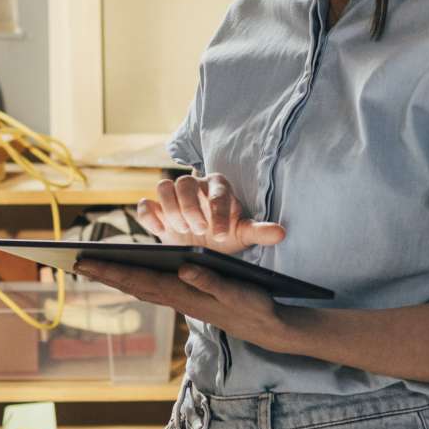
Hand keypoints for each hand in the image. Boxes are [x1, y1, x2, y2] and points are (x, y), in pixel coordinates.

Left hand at [77, 261, 285, 347]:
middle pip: (133, 284)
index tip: (86, 262)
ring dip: (116, 276)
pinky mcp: (189, 299)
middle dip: (104, 272)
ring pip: (141, 287)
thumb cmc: (254, 306)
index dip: (112, 270)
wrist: (270, 327)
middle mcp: (178, 299)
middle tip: (75, 262)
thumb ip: (209, 281)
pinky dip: (135, 279)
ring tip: (93, 266)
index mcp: (184, 295)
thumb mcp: (236, 292)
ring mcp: (182, 300)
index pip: (140, 280)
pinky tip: (127, 274)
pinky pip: (154, 288)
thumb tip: (183, 268)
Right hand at [134, 173, 285, 255]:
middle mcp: (194, 187)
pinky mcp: (156, 210)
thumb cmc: (226, 235)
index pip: (217, 193)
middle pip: (184, 183)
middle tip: (198, 230)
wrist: (203, 245)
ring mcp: (173, 198)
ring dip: (170, 208)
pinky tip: (160, 232)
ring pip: (163, 187)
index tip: (220, 236)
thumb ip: (260, 232)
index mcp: (218, 188)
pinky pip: (146, 205)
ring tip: (181, 230)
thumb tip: (282, 233)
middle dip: (190, 207)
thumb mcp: (244, 234)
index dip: (218, 213)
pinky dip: (149, 216)